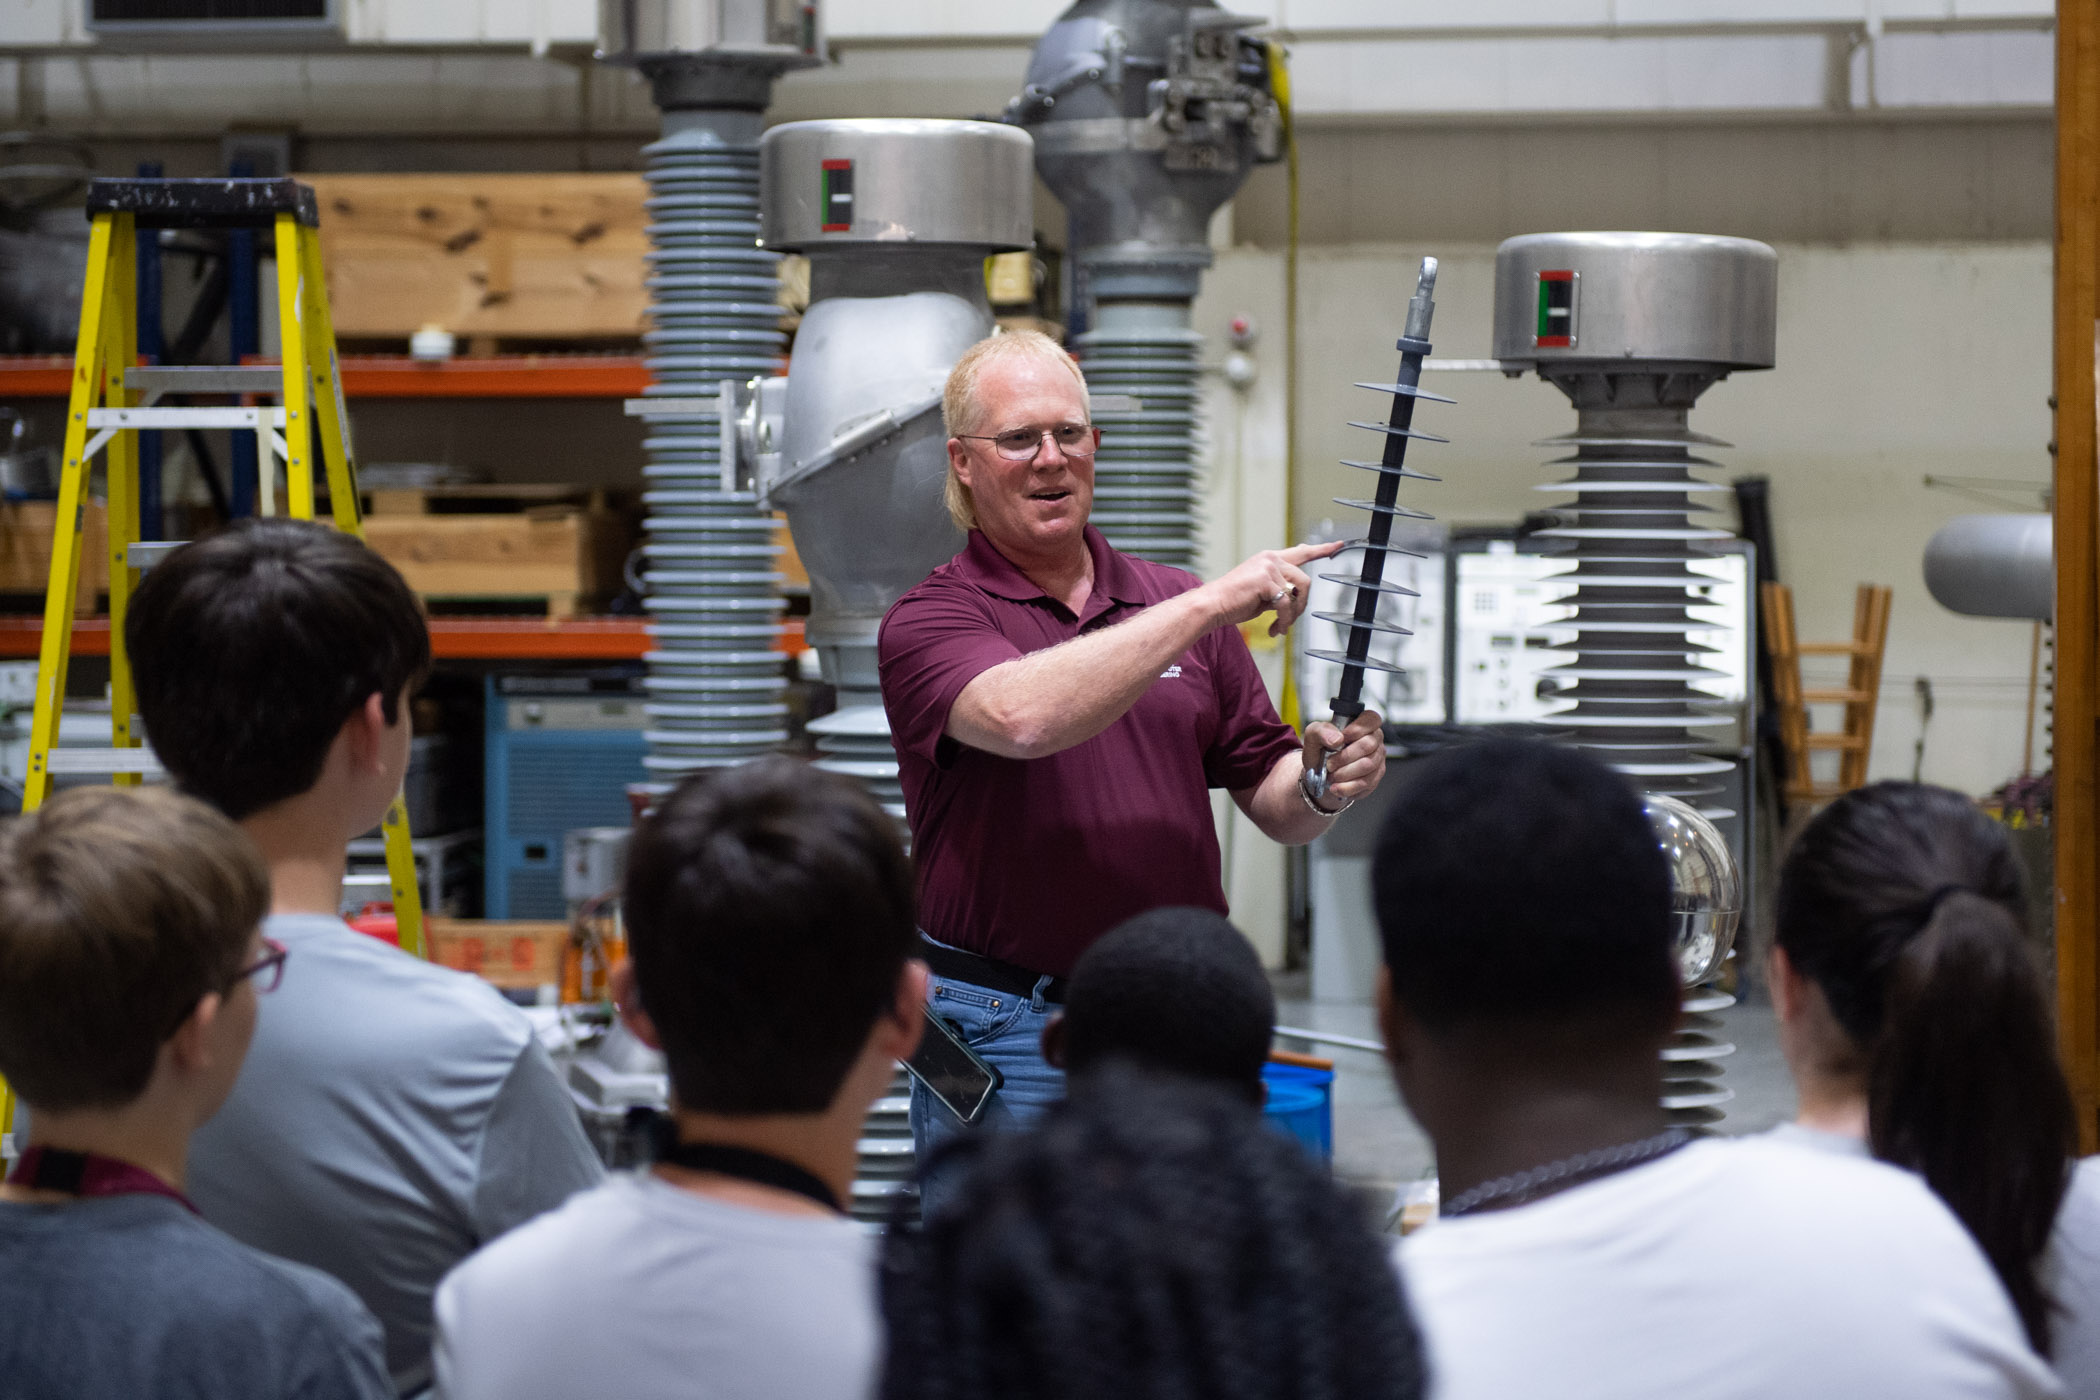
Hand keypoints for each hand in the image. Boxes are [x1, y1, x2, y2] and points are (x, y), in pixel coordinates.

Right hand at [1201, 541, 1344, 637]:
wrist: (1212, 606)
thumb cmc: (1233, 602)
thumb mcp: (1262, 594)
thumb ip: (1280, 590)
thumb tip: (1295, 597)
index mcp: (1269, 559)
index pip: (1300, 552)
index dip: (1321, 550)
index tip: (1338, 546)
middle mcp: (1271, 558)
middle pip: (1305, 581)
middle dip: (1301, 605)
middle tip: (1289, 621)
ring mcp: (1268, 567)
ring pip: (1297, 593)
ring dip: (1292, 615)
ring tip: (1280, 626)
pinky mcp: (1265, 580)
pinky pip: (1285, 604)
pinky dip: (1283, 621)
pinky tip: (1273, 629)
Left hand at [1302, 708, 1384, 805]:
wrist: (1319, 775)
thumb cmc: (1320, 751)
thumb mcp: (1313, 736)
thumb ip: (1321, 731)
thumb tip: (1336, 739)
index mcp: (1362, 724)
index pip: (1371, 719)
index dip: (1358, 729)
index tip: (1342, 738)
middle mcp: (1374, 740)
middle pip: (1368, 745)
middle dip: (1345, 757)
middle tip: (1330, 764)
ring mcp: (1377, 759)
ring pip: (1367, 766)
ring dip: (1344, 773)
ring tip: (1331, 776)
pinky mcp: (1375, 778)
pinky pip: (1365, 783)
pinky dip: (1347, 787)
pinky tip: (1336, 787)